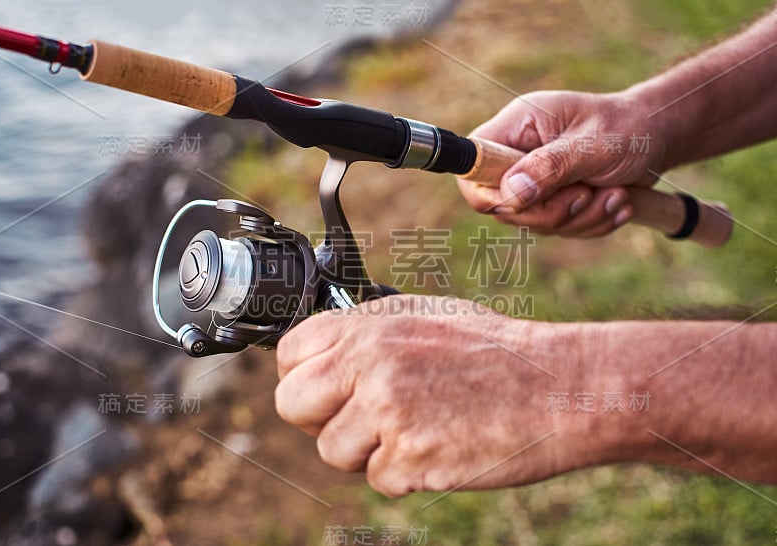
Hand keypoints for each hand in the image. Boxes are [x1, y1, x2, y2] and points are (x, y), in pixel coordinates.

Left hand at [275, 295, 593, 496]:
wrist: (558, 386)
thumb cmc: (498, 352)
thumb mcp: (427, 318)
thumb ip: (370, 336)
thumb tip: (326, 360)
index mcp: (370, 325)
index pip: (291, 353)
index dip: (302, 376)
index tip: (322, 389)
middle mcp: (369, 364)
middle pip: (292, 405)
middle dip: (319, 419)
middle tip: (357, 420)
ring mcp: (387, 412)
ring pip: (332, 451)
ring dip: (366, 452)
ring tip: (415, 430)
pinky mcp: (409, 458)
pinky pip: (378, 479)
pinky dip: (405, 473)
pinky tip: (441, 446)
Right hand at [457, 90, 666, 236]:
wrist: (660, 136)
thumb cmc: (628, 128)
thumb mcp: (593, 145)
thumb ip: (550, 168)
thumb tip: (510, 194)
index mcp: (517, 128)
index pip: (473, 166)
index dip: (487, 191)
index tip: (524, 200)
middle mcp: (518, 154)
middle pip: (503, 205)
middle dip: (551, 211)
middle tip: (587, 194)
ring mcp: (534, 179)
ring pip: (535, 222)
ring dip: (580, 219)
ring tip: (615, 195)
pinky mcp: (552, 199)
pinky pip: (558, 229)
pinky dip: (590, 224)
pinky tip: (616, 202)